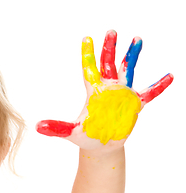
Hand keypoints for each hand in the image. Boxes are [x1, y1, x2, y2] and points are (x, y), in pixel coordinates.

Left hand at [36, 30, 172, 150]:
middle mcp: (108, 89)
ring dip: (131, 56)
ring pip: (127, 70)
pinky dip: (159, 86)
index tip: (86, 38)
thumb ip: (56, 128)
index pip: (89, 69)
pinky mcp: (134, 105)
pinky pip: (149, 93)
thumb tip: (36, 126)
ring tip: (137, 39)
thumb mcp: (70, 132)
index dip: (88, 55)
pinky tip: (169, 76)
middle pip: (108, 64)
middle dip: (110, 48)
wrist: (101, 147)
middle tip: (111, 31)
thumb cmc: (85, 137)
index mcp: (93, 92)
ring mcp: (122, 95)